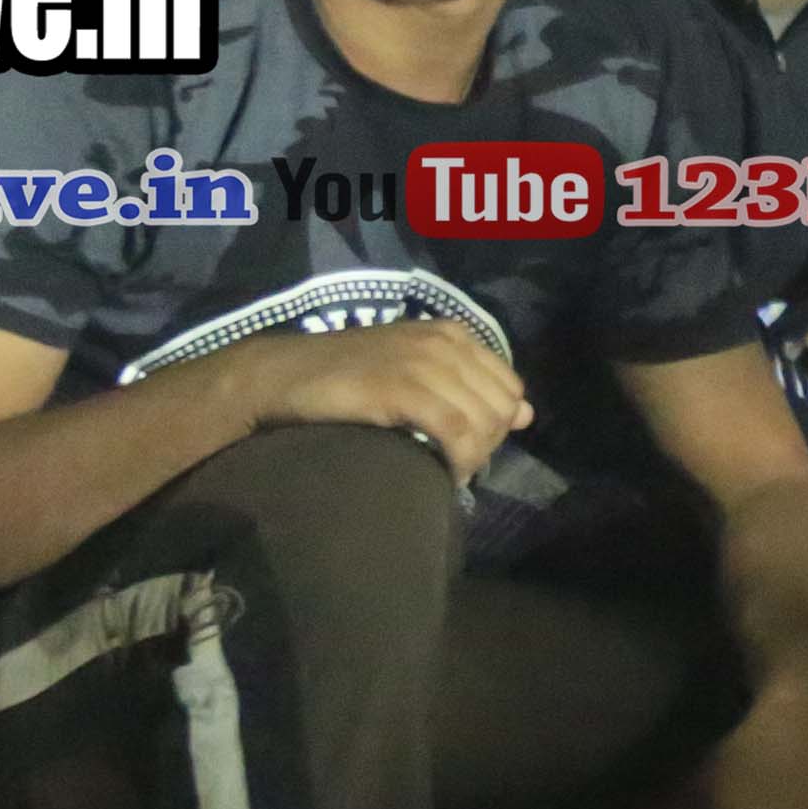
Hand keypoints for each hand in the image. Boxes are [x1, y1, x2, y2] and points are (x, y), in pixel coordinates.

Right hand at [255, 321, 531, 483]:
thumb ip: (467, 388)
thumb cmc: (344, 377)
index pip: (509, 385)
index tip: (470, 446)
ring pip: (483, 421)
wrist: (281, 375)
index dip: (498, 423)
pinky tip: (443, 474)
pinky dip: (458, 459)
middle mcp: (445, 343)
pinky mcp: (403, 388)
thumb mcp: (414, 371)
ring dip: (473, 457)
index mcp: (453, 334)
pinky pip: (456, 431)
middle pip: (501, 406)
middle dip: (488, 443)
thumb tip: (527, 414)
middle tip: (457, 465)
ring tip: (448, 473)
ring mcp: (425, 363)